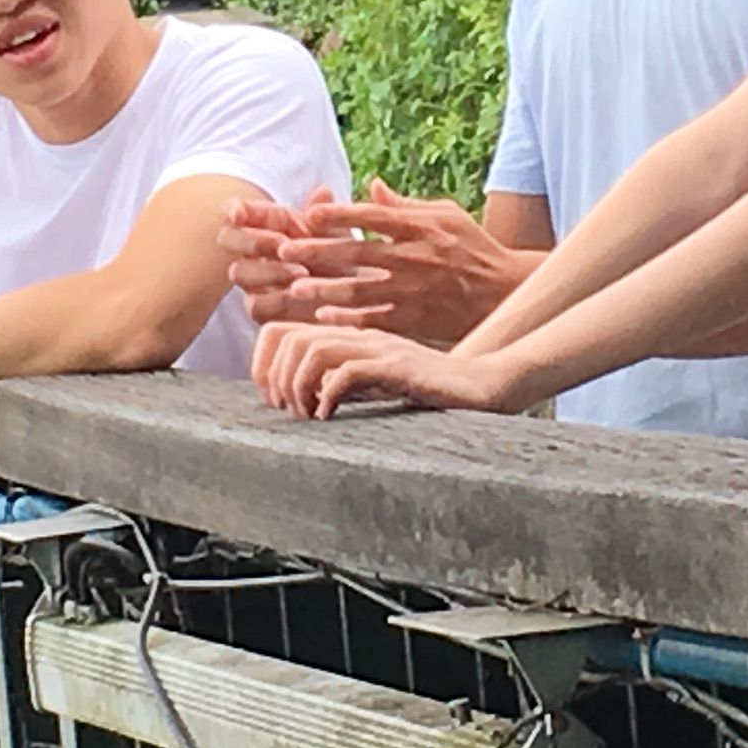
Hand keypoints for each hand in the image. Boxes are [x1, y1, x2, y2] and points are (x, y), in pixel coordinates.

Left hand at [222, 180, 522, 340]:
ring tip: (296, 286)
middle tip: (285, 249)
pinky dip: (349, 317)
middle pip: (358, 251)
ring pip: (361, 288)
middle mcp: (414, 256)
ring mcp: (414, 289)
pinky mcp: (416, 317)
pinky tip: (324, 315)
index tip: (309, 214)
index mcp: (420, 226)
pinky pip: (376, 318)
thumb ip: (405, 204)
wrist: (503, 292)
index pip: (372, 216)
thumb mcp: (447, 215)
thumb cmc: (473, 247)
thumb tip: (372, 185)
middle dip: (319, 250)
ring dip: (326, 287)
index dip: (339, 214)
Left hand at [252, 320, 516, 419]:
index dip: (265, 363)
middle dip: (277, 378)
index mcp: (351, 337)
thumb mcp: (376, 383)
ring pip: (313, 350)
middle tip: (288, 410)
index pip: (284, 331)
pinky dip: (329, 395)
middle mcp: (360, 336)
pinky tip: (330, 416)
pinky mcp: (399, 367)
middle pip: (291, 337)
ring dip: (299, 386)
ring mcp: (380, 348)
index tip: (272, 398)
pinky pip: (349, 372)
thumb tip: (304, 401)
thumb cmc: (431, 389)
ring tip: (307, 414)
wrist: (482, 384)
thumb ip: (344, 382)